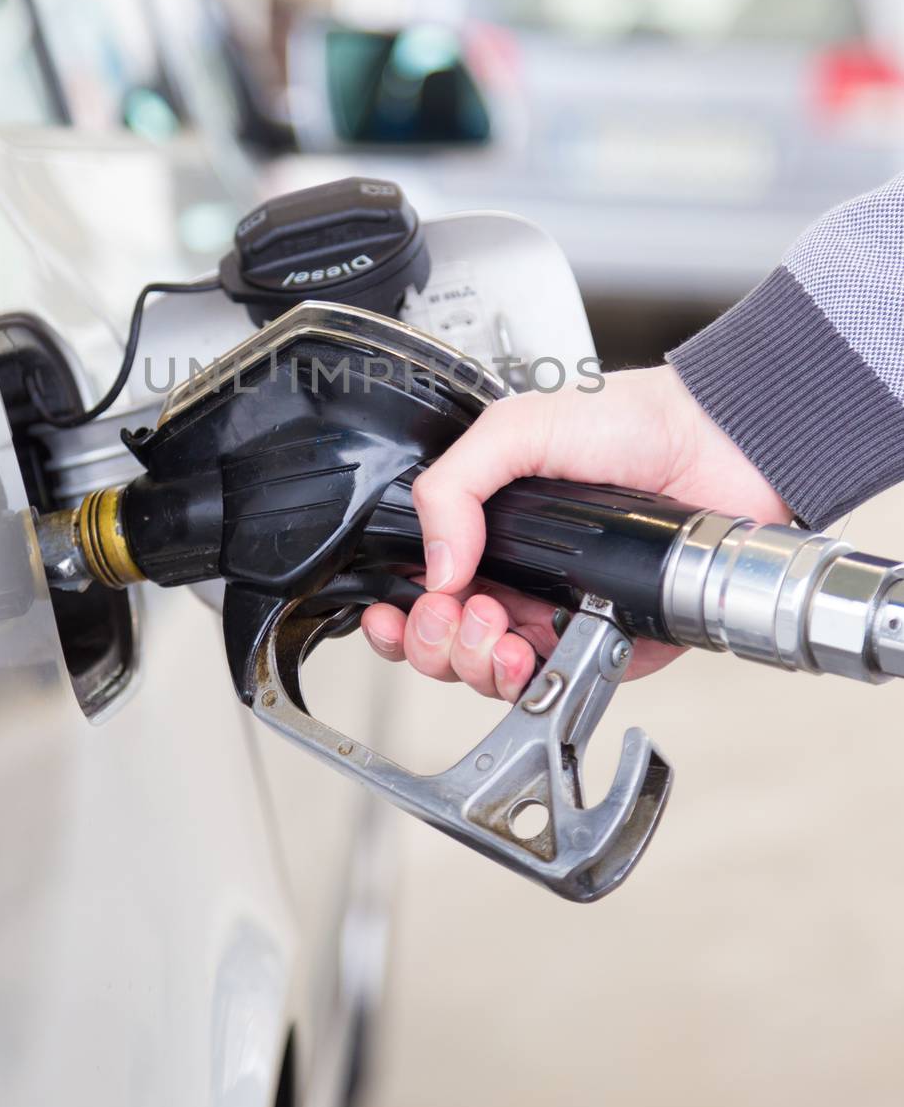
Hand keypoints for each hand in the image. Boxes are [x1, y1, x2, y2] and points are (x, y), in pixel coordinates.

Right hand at [360, 365, 789, 701]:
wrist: (714, 442)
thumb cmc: (628, 421)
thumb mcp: (516, 428)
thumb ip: (454, 486)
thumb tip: (436, 567)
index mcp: (489, 529)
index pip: (424, 589)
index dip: (399, 612)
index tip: (393, 611)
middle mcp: (519, 577)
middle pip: (448, 645)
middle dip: (435, 643)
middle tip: (457, 613)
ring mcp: (563, 614)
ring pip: (493, 676)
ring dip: (477, 664)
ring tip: (496, 630)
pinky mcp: (611, 645)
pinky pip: (560, 684)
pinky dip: (535, 682)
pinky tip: (531, 651)